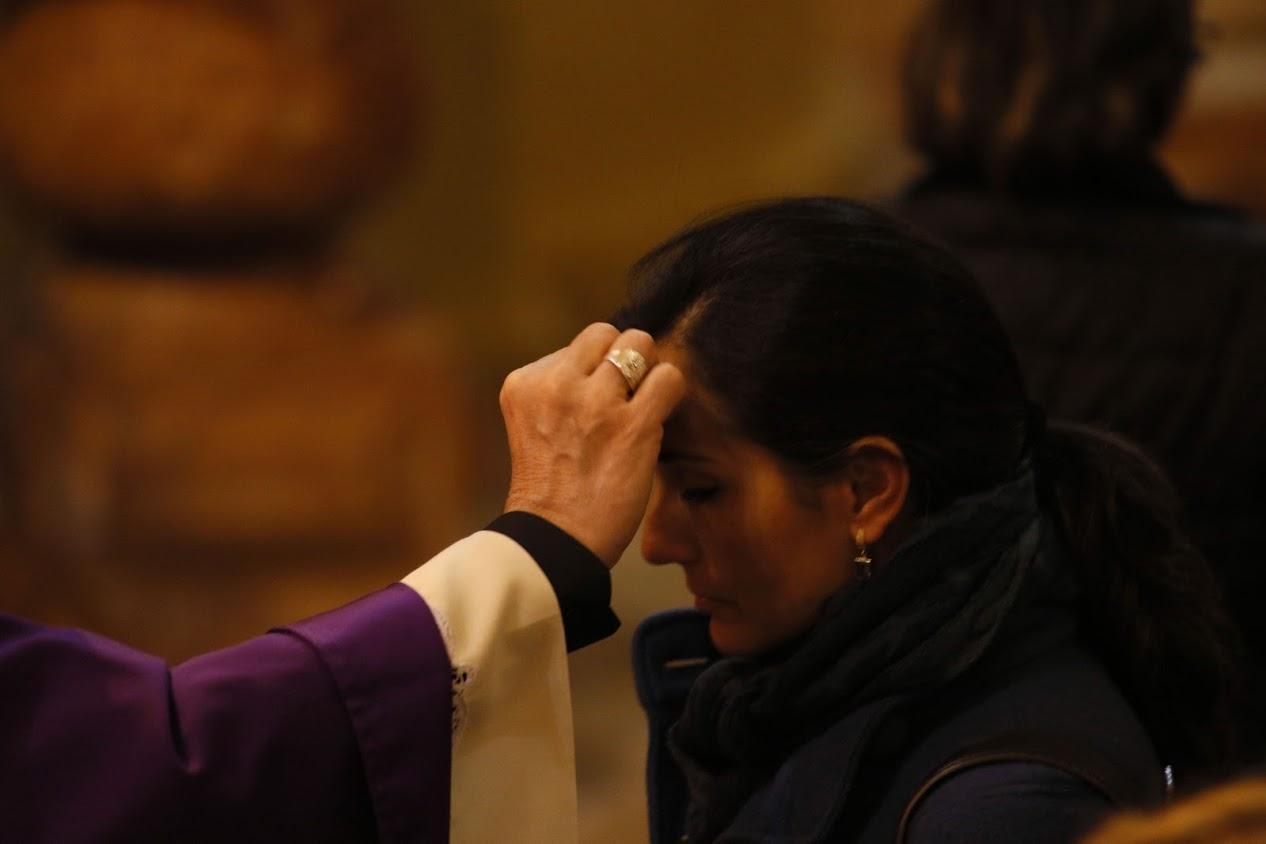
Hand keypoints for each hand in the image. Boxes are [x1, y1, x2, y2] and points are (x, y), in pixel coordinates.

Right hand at [500, 323, 685, 566]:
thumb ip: (563, 389)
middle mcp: (556, 384)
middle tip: (625, 400)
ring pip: (640, 345)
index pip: (577, 347)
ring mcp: (594, 403)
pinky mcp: (632, 425)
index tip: (595, 406)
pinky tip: (658, 420)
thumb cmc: (552, 490)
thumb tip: (613, 359)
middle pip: (608, 334)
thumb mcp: (537, 425)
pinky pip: (669, 377)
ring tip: (640, 410)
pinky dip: (671, 392)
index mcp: (525, 383)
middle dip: (622, 360)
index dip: (595, 372)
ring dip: (647, 374)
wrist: (557, 542)